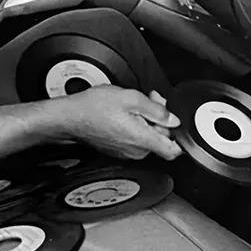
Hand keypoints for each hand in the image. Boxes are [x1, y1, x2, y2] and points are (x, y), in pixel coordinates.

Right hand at [63, 87, 182, 160]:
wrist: (70, 117)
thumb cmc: (94, 108)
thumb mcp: (131, 98)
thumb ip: (157, 109)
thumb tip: (173, 119)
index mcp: (143, 139)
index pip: (174, 151)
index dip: (180, 136)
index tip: (177, 122)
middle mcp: (136, 150)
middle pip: (160, 139)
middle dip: (160, 118)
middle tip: (151, 99)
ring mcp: (126, 151)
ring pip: (147, 137)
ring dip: (147, 120)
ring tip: (135, 104)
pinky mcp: (117, 149)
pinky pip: (134, 139)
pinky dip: (135, 125)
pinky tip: (125, 112)